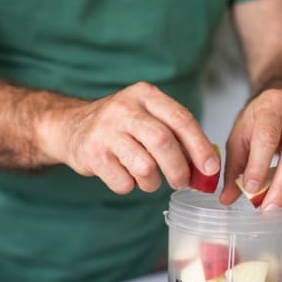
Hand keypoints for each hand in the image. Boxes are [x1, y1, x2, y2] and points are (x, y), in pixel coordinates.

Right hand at [46, 82, 219, 193]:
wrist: (70, 126)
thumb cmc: (119, 125)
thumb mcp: (146, 116)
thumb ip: (175, 135)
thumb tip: (207, 168)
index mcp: (145, 95)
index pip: (180, 119)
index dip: (200, 147)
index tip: (211, 169)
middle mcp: (124, 109)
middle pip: (163, 142)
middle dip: (179, 169)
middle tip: (182, 182)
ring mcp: (105, 131)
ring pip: (144, 167)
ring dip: (153, 182)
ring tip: (149, 180)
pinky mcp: (92, 154)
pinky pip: (123, 183)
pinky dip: (130, 187)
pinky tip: (124, 175)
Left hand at [219, 88, 281, 208]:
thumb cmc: (259, 121)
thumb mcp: (239, 137)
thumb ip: (234, 168)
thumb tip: (227, 198)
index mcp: (273, 104)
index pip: (268, 137)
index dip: (259, 165)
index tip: (250, 188)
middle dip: (281, 186)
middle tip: (268, 207)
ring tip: (273, 194)